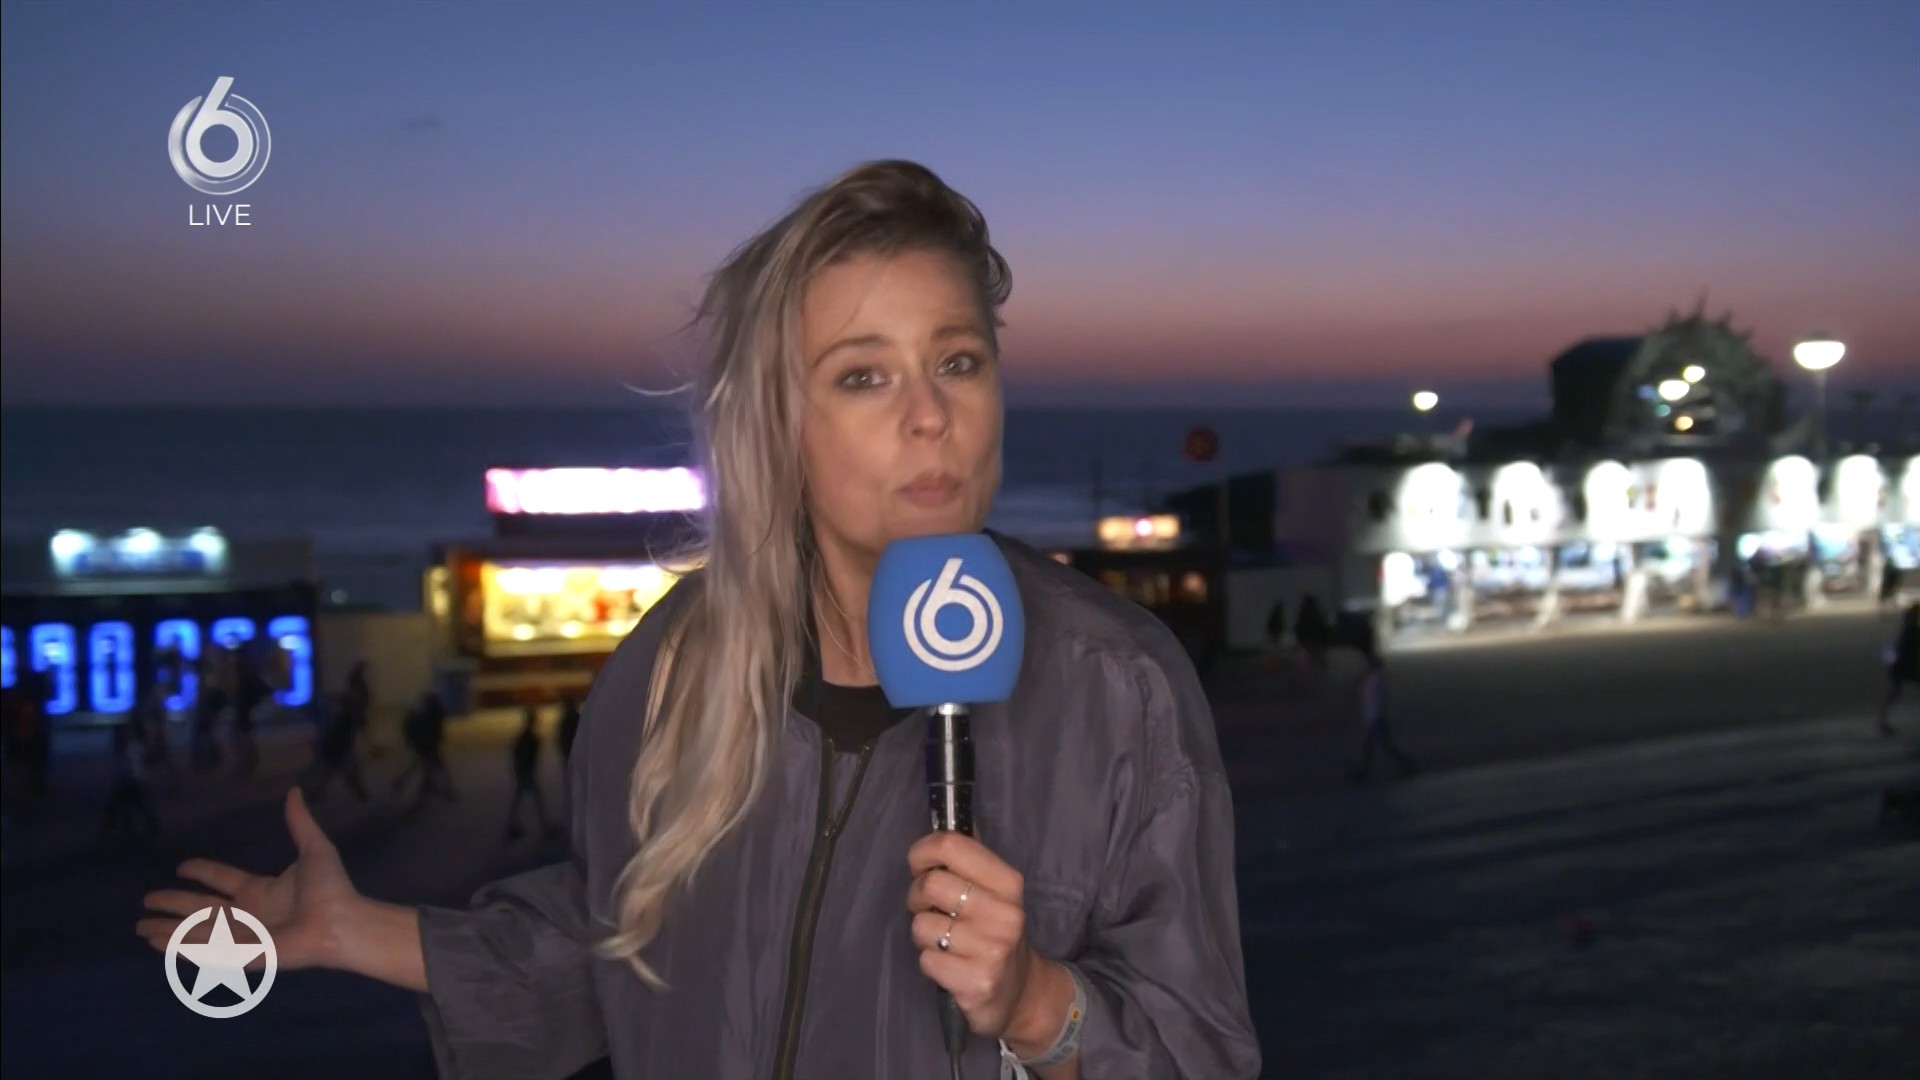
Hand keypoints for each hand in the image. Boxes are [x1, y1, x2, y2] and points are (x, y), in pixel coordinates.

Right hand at [137, 787, 361, 970]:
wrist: (341, 921)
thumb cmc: (331, 889)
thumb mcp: (314, 848)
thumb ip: (299, 822)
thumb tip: (294, 790)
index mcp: (260, 891)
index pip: (222, 880)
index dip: (202, 872)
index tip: (182, 866)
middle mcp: (247, 914)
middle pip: (200, 908)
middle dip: (172, 905)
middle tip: (146, 902)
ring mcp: (241, 936)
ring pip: (195, 931)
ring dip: (168, 930)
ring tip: (140, 927)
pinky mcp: (240, 955)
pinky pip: (203, 951)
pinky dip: (178, 948)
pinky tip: (156, 944)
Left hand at [906, 830, 1052, 1041]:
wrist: (1020, 991)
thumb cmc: (995, 931)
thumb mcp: (994, 890)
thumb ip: (971, 857)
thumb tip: (950, 815)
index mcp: (1008, 882)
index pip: (951, 845)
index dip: (923, 852)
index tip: (921, 865)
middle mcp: (1004, 913)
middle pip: (930, 884)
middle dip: (917, 897)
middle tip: (929, 909)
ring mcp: (992, 950)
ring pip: (921, 926)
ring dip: (923, 935)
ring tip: (943, 940)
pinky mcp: (976, 982)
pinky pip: (926, 960)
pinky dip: (929, 963)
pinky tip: (949, 965)